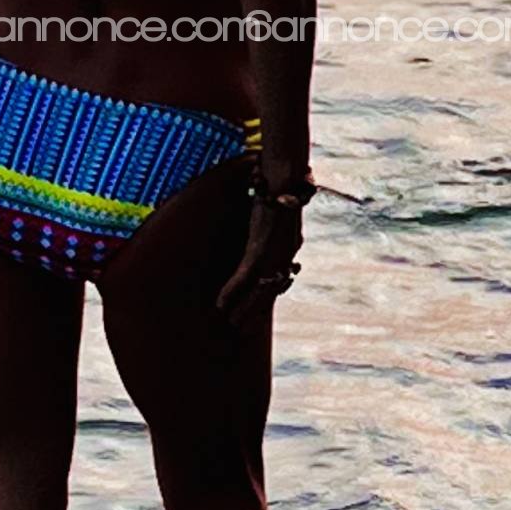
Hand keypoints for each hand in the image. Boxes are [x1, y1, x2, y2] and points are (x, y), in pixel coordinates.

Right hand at [216, 199, 302, 328]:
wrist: (285, 178)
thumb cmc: (281, 187)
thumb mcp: (281, 210)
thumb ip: (276, 222)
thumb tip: (271, 222)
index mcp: (290, 247)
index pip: (280, 282)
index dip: (268, 300)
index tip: (260, 315)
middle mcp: (285, 256)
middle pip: (269, 294)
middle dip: (256, 313)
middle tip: (243, 331)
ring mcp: (273, 255)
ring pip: (257, 292)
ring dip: (243, 310)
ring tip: (232, 324)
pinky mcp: (259, 250)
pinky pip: (242, 279)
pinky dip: (231, 293)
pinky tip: (220, 305)